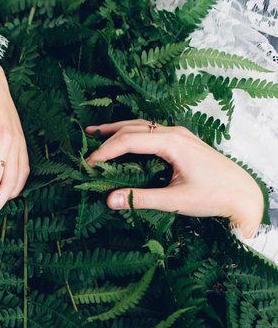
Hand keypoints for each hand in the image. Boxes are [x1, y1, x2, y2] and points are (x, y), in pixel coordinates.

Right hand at [85, 119, 265, 238]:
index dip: (105, 151)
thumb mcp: (175, 201)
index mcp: (173, 143)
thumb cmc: (213, 196)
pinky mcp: (182, 142)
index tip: (88, 165)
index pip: (129, 140)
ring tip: (95, 134)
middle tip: (85, 147)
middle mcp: (175, 134)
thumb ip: (140, 199)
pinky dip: (132, 134)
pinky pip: (151, 132)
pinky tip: (123, 141)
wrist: (243, 193)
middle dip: (107, 137)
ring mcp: (180, 136)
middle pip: (133, 128)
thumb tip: (109, 200)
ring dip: (118, 130)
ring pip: (142, 126)